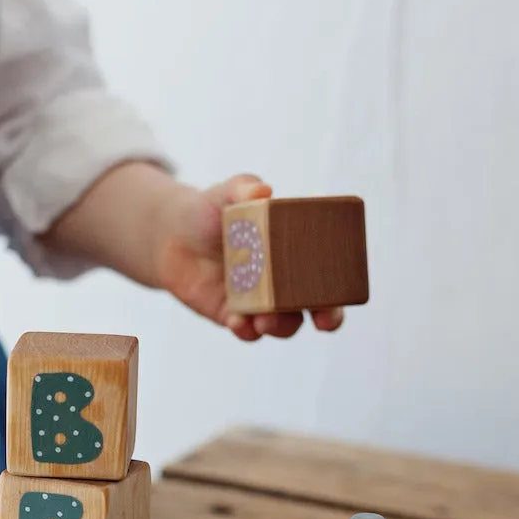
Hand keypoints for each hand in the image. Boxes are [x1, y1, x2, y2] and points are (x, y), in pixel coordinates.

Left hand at [154, 174, 344, 341]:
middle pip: (316, 307)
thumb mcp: (229, 192)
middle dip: (328, 318)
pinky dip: (245, 331)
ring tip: (267, 319)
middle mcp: (284, 281)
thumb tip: (263, 191)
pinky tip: (238, 322)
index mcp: (295, 252)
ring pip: (283, 325)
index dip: (342, 286)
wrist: (173, 234)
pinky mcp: (233, 315)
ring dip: (281, 326)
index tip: (345, 290)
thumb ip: (245, 187)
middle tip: (324, 319)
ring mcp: (260, 301)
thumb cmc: (212, 210)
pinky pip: (246, 331)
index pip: (329, 273)